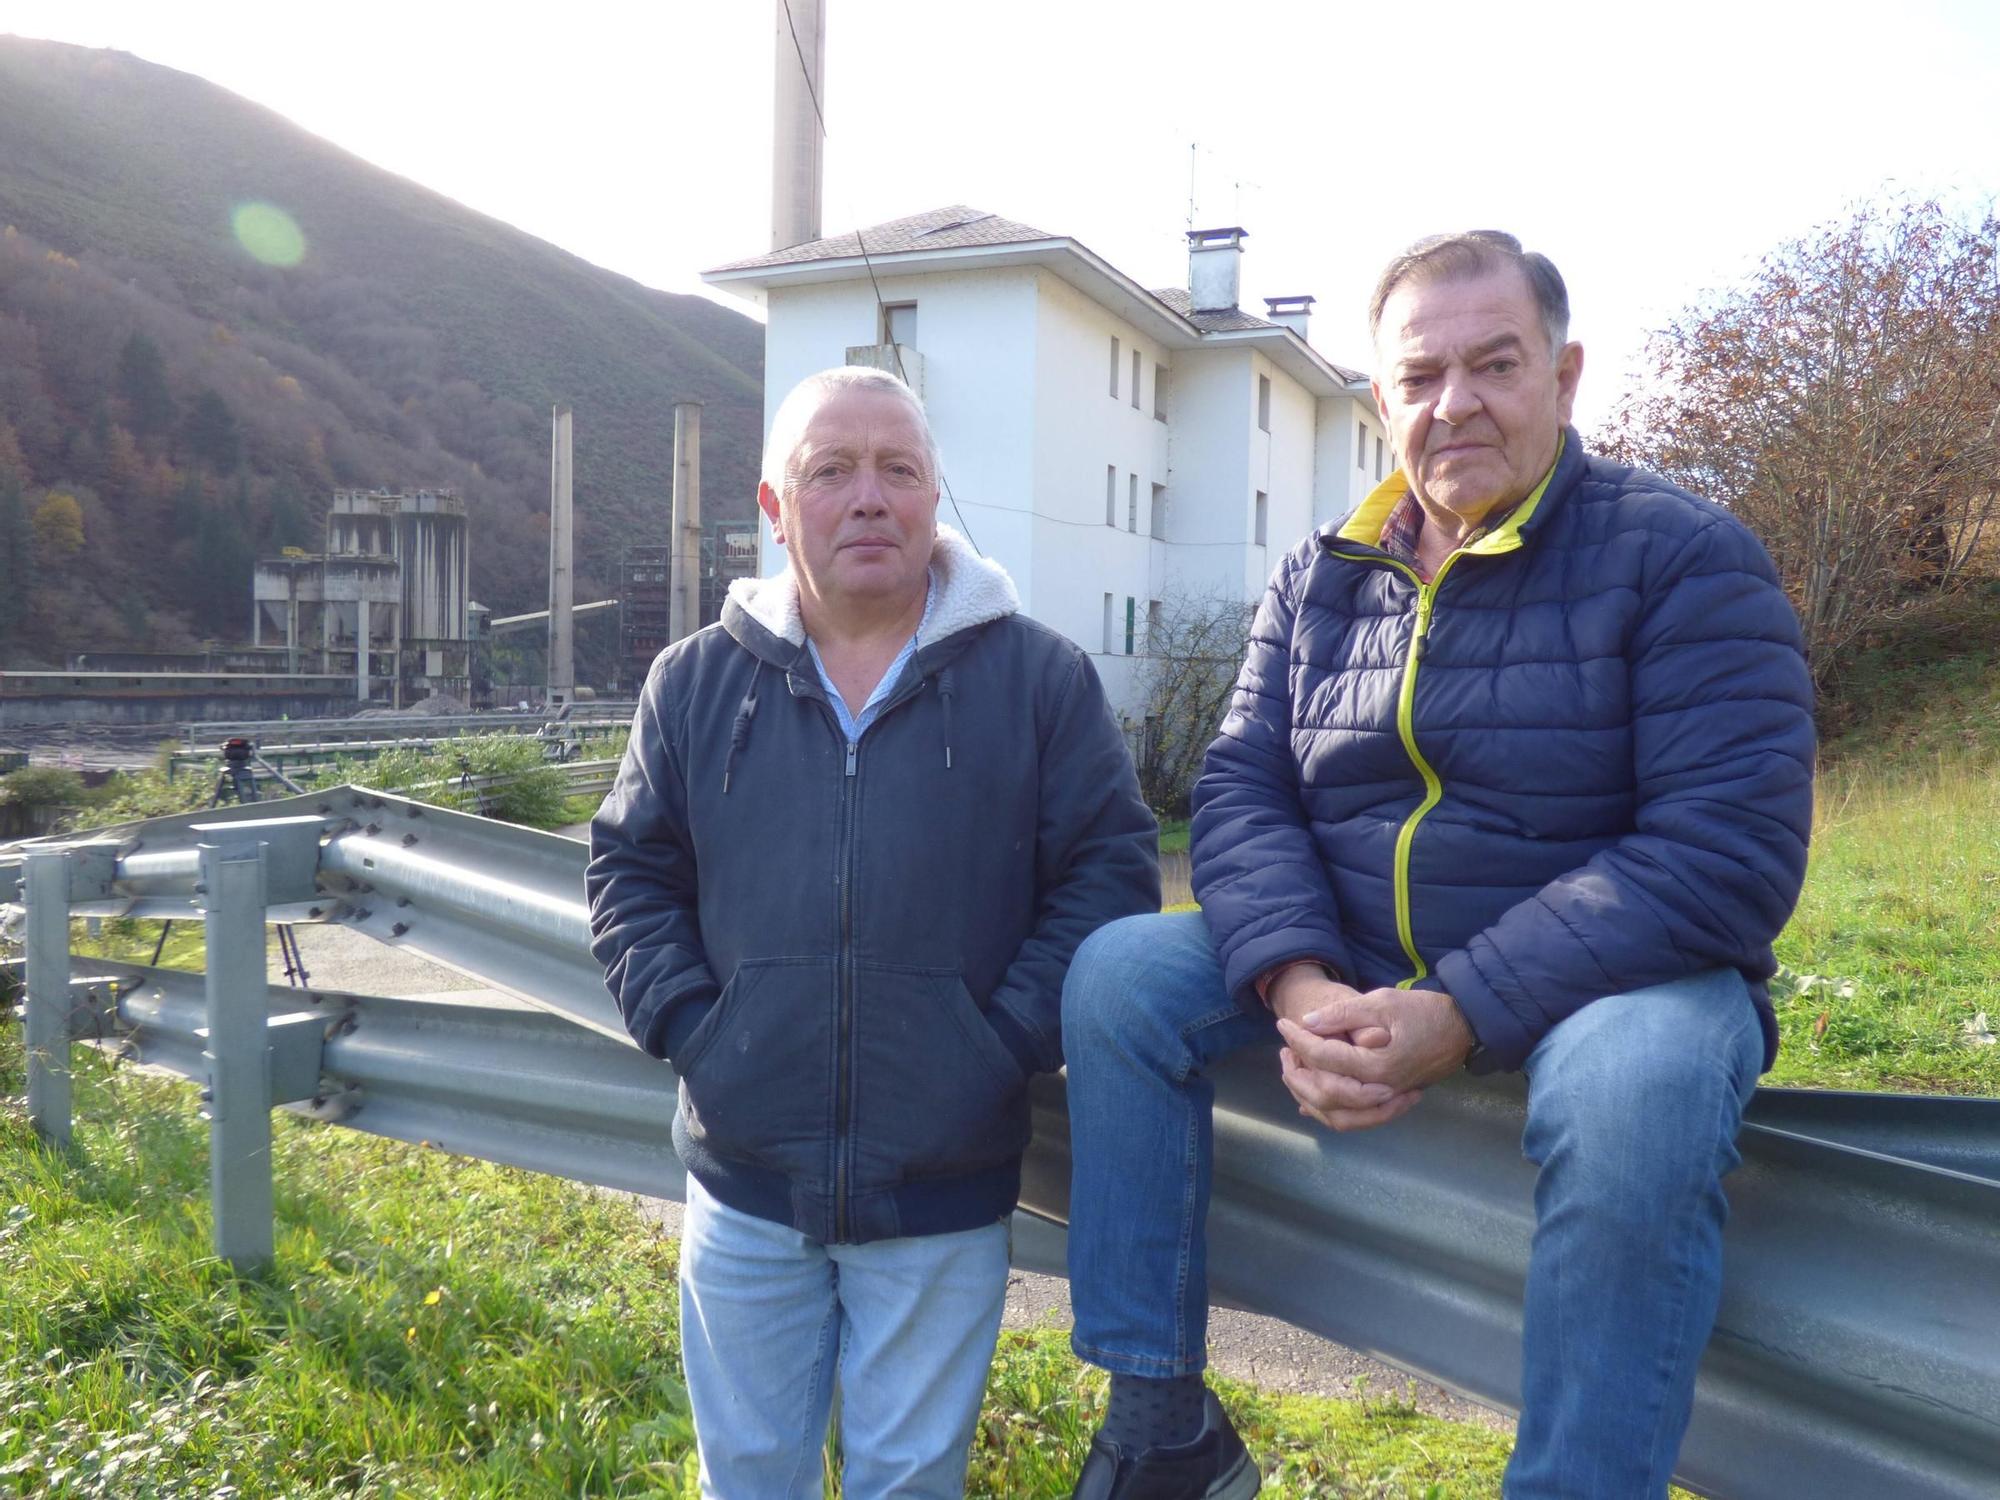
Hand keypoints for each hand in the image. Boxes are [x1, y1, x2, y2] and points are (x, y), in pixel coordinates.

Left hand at [1264, 966, 1415, 1132]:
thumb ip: (1344, 1013)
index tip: (1282, 1024)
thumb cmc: (1426, 1011)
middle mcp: (1381, 1090)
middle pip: (1326, 1095)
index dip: (1298, 1040)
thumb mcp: (1383, 1001)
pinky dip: (1330, 1111)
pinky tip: (1311, 1101)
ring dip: (1310, 1097)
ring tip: (1294, 1072)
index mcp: (1377, 1066)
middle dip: (1297, 1074)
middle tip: (1284, 1050)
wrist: (1464, 1028)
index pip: (1324, 1058)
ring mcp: (1387, 1099)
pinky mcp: (1391, 1100)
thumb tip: (1307, 1023)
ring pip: (1339, 1116)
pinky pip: (1355, 1117)